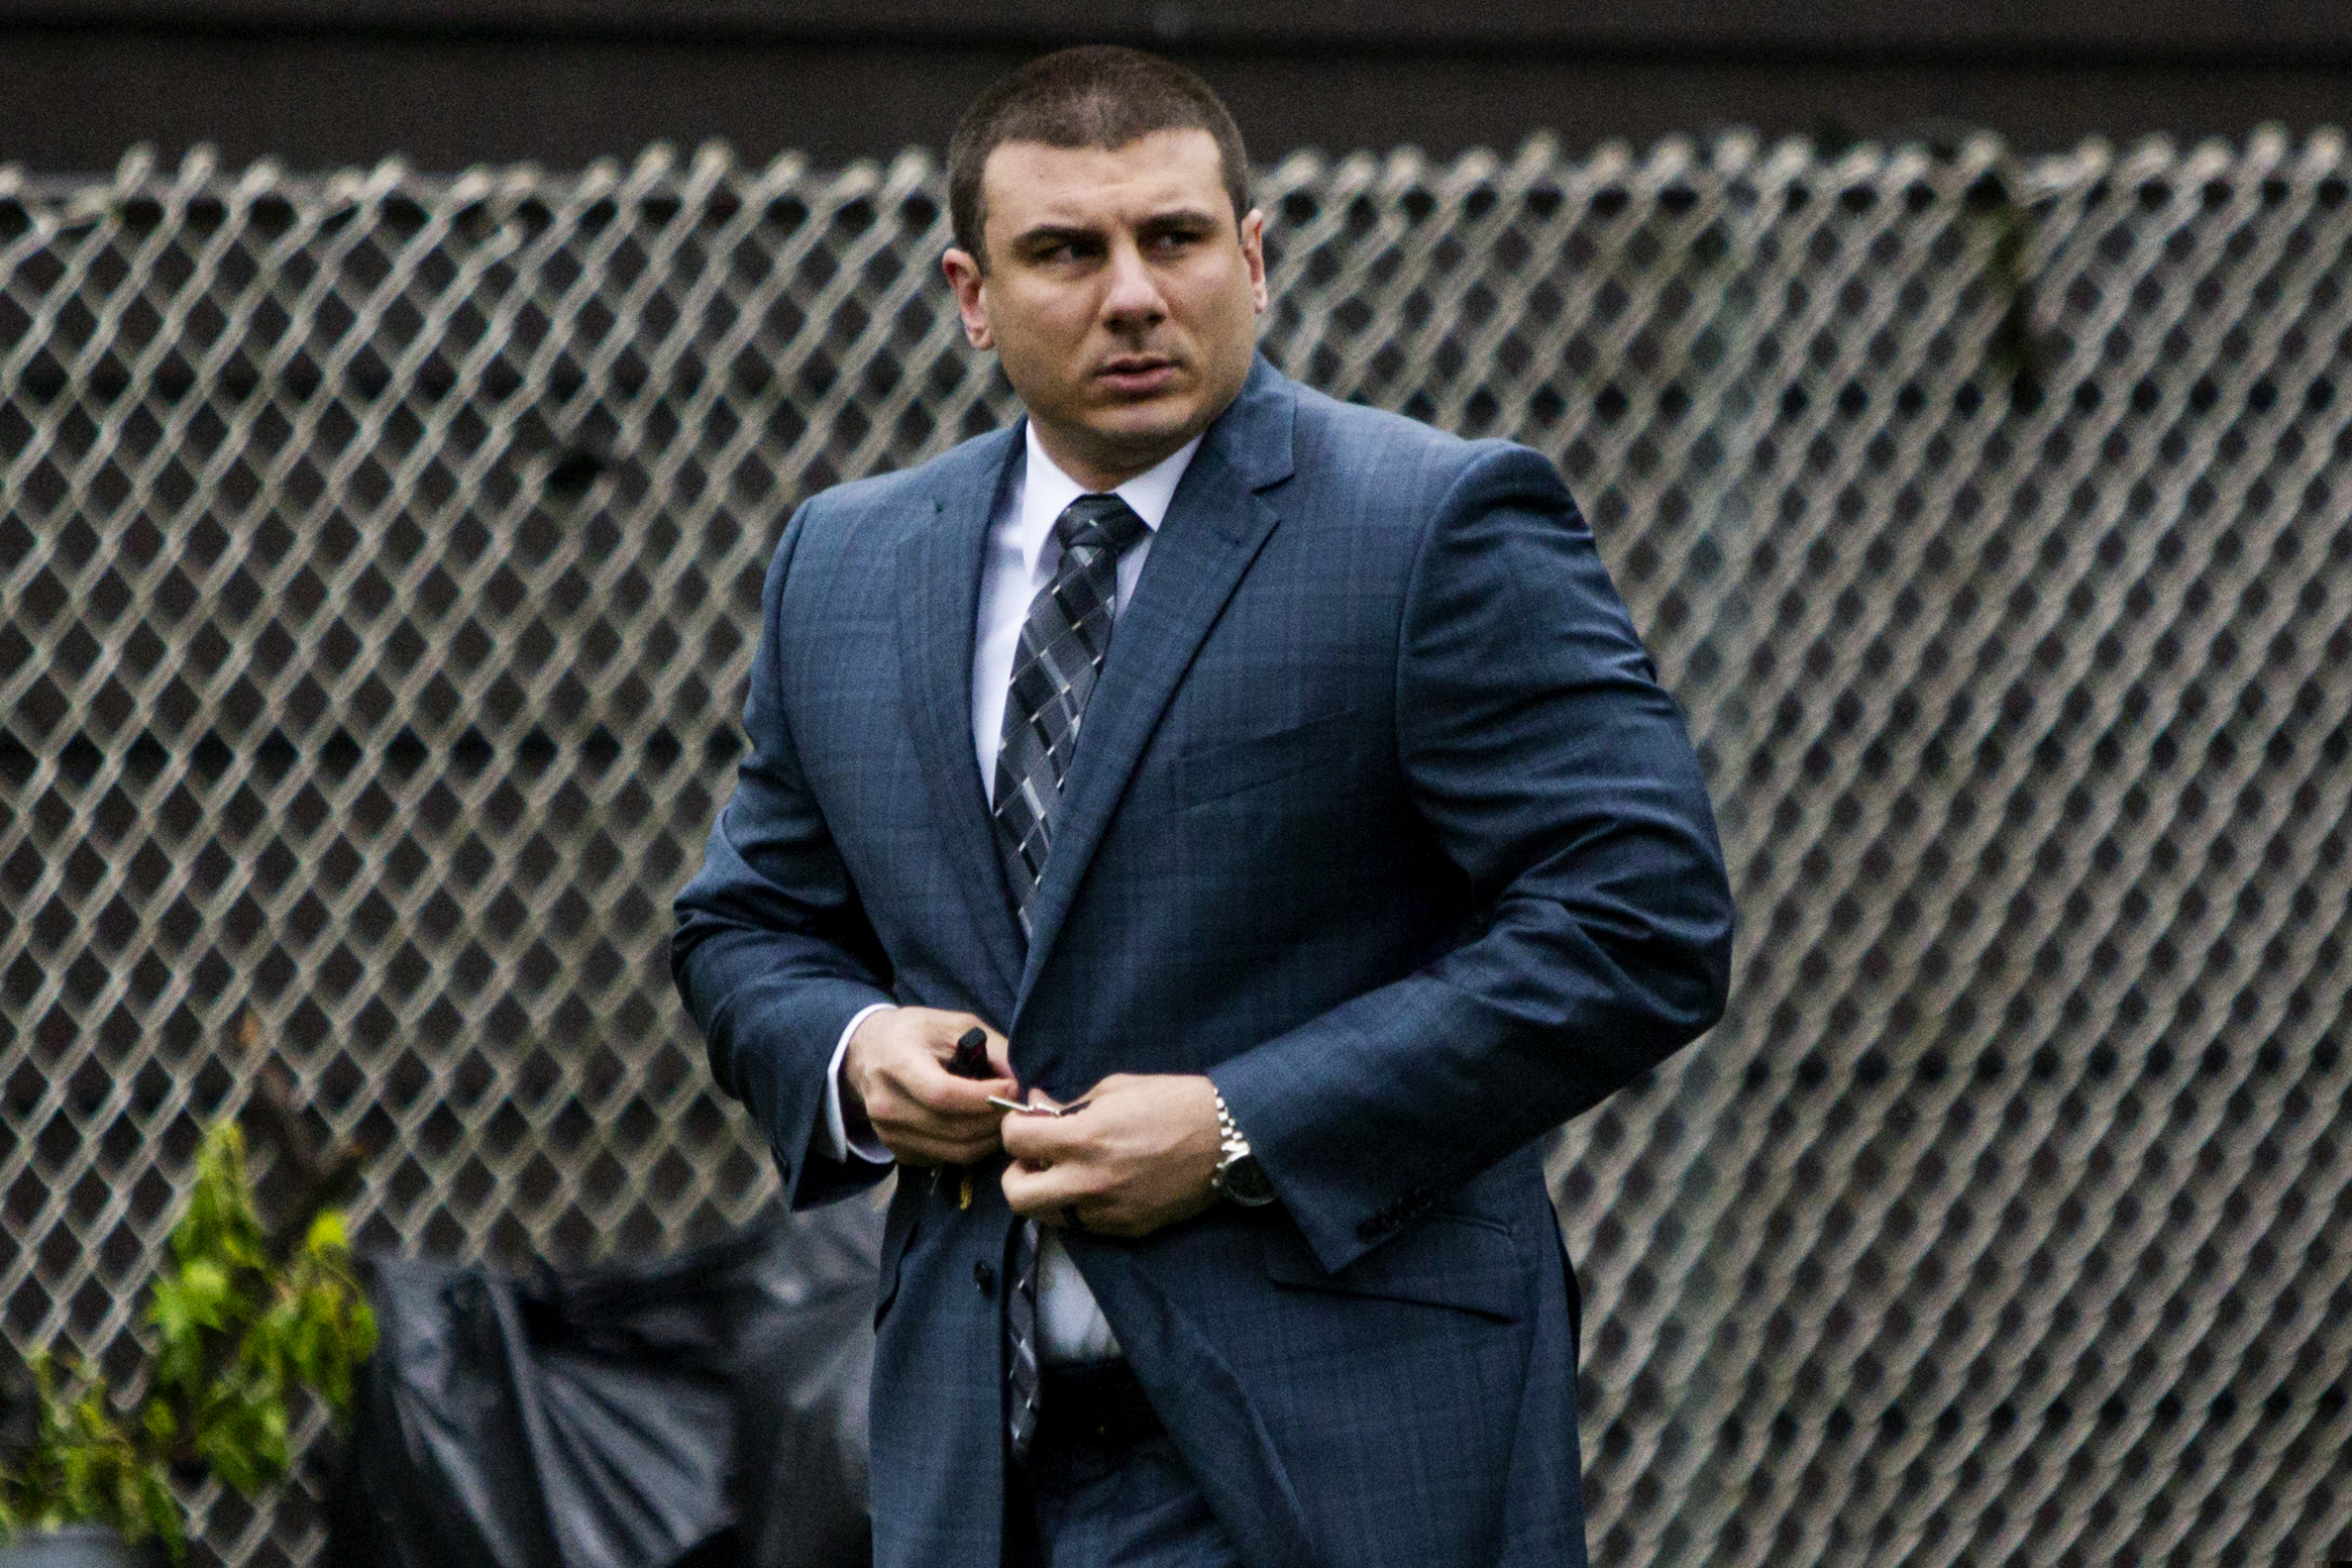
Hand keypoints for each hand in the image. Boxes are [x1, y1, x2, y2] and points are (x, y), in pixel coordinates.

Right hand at [842, 1008, 1013, 1165]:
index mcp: (898, 1062)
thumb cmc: (917, 1034)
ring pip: (954, 1151)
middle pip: (952, 1128)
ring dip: (988, 1139)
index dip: (983, 1098)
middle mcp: (887, 1103)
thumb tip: (1023, 1084)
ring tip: (1003, 1119)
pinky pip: (944, 1159)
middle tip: (1016, 1107)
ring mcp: (888, 1132)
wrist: (869, 1053)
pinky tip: (979, 1128)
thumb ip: (993, 1049)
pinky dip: (970, 1148)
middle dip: (994, 1121)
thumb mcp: (955, 1025)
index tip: (1011, 1088)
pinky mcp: (897, 1151)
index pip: (943, 1094)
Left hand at [999, 1074, 1222, 1238]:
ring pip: (1046, 1218)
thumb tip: (1037, 1108)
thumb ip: (1070, 1105)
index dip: (1015, 1130)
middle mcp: (1088, 1180)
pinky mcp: (1125, 1229)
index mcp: (1084, 1138)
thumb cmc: (1174, 1102)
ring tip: (1064, 1174)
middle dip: (1016, 1175)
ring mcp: (1107, 1211)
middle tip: (1035, 1161)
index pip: (1016, 1142)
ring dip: (1045, 1195)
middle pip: (1017, 1196)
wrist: (1227, 1139)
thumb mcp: (1116, 1089)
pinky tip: (1097, 1186)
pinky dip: (1078, 1207)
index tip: (1028, 1126)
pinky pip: (1083, 1225)